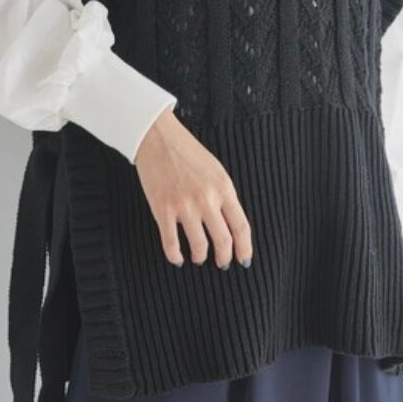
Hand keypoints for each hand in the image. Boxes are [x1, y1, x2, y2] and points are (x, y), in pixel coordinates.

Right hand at [133, 107, 252, 269]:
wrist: (157, 138)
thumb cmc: (187, 152)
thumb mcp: (215, 170)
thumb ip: (223, 195)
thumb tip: (229, 224)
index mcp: (224, 187)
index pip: (241, 226)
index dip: (244, 248)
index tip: (243, 259)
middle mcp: (207, 198)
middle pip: (223, 240)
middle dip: (224, 258)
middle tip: (223, 263)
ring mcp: (184, 205)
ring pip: (199, 246)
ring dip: (200, 257)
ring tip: (199, 258)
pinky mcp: (163, 209)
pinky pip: (171, 243)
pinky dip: (175, 256)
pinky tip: (177, 258)